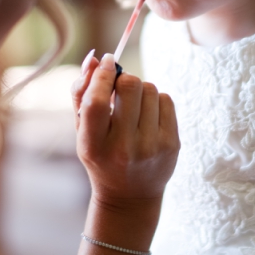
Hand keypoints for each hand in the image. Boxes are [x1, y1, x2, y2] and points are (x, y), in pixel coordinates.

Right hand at [71, 51, 178, 203]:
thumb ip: (81, 93)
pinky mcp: (172, 144)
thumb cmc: (101, 155)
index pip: (97, 102)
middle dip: (123, 78)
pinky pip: (166, 99)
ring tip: (132, 108)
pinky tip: (147, 116)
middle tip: (118, 88)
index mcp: (93, 146)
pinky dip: (155, 100)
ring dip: (139, 90)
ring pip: (150, 89)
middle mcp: (124, 148)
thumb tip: (95, 58)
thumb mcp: (82, 131)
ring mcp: (151, 147)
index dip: (102, 75)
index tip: (107, 62)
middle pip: (130, 86)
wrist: (129, 196)